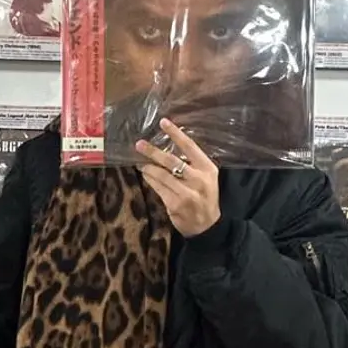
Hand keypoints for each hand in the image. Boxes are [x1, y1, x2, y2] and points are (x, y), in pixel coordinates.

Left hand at [136, 119, 220, 237]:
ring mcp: (187, 193)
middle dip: (153, 152)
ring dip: (148, 167)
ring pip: (162, 175)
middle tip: (139, 144)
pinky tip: (145, 174)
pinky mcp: (175, 204)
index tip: (163, 122)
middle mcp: (198, 179)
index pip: (190, 146)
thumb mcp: (206, 178)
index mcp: (208, 168)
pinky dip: (150, 180)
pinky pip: (158, 188)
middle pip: (172, 161)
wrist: (207, 225)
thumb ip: (192, 164)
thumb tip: (168, 147)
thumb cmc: (205, 197)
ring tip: (140, 161)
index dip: (175, 133)